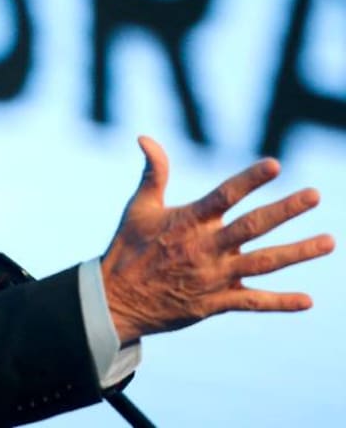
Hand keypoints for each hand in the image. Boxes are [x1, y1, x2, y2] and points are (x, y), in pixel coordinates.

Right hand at [101, 136, 334, 345]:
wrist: (116, 299)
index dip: (250, 179)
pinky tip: (307, 300)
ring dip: (297, 252)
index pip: (224, 195)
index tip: (275, 165)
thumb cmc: (128, 247)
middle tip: (314, 195)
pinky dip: (280, 302)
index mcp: (188, 222)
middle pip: (253, 227)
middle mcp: (205, 248)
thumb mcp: (138, 207)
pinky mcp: (215, 302)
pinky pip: (253, 302)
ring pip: (263, 263)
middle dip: (285, 210)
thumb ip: (153, 172)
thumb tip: (144, 137)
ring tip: (328, 242)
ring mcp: (213, 277)